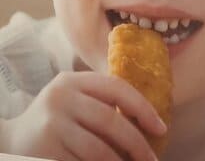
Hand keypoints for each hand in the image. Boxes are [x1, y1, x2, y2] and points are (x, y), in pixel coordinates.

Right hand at [3, 71, 165, 160]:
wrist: (12, 139)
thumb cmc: (56, 118)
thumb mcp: (75, 98)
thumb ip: (102, 100)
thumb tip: (149, 118)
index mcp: (74, 80)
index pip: (117, 88)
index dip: (143, 108)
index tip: (160, 127)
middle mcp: (61, 97)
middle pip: (110, 120)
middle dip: (136, 142)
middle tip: (151, 158)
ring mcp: (51, 124)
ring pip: (98, 149)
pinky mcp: (43, 150)